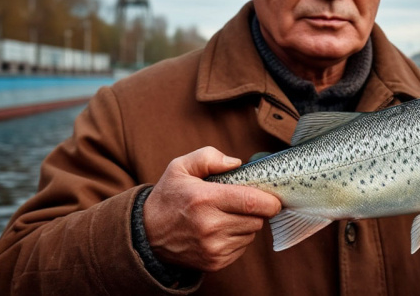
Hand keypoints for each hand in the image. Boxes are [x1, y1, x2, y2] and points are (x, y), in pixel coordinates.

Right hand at [143, 146, 281, 271]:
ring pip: (251, 234)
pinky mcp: (215, 263)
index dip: (270, 201)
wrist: (147, 235)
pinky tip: (221, 231)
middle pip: (257, 219)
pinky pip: (242, 248)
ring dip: (246, 224)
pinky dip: (238, 238)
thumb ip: (208, 157)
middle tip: (243, 203)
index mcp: (204, 199)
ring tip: (226, 216)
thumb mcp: (180, 167)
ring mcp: (213, 248)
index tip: (273, 198)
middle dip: (257, 210)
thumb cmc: (169, 197)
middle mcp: (210, 226)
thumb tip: (236, 163)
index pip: (252, 202)